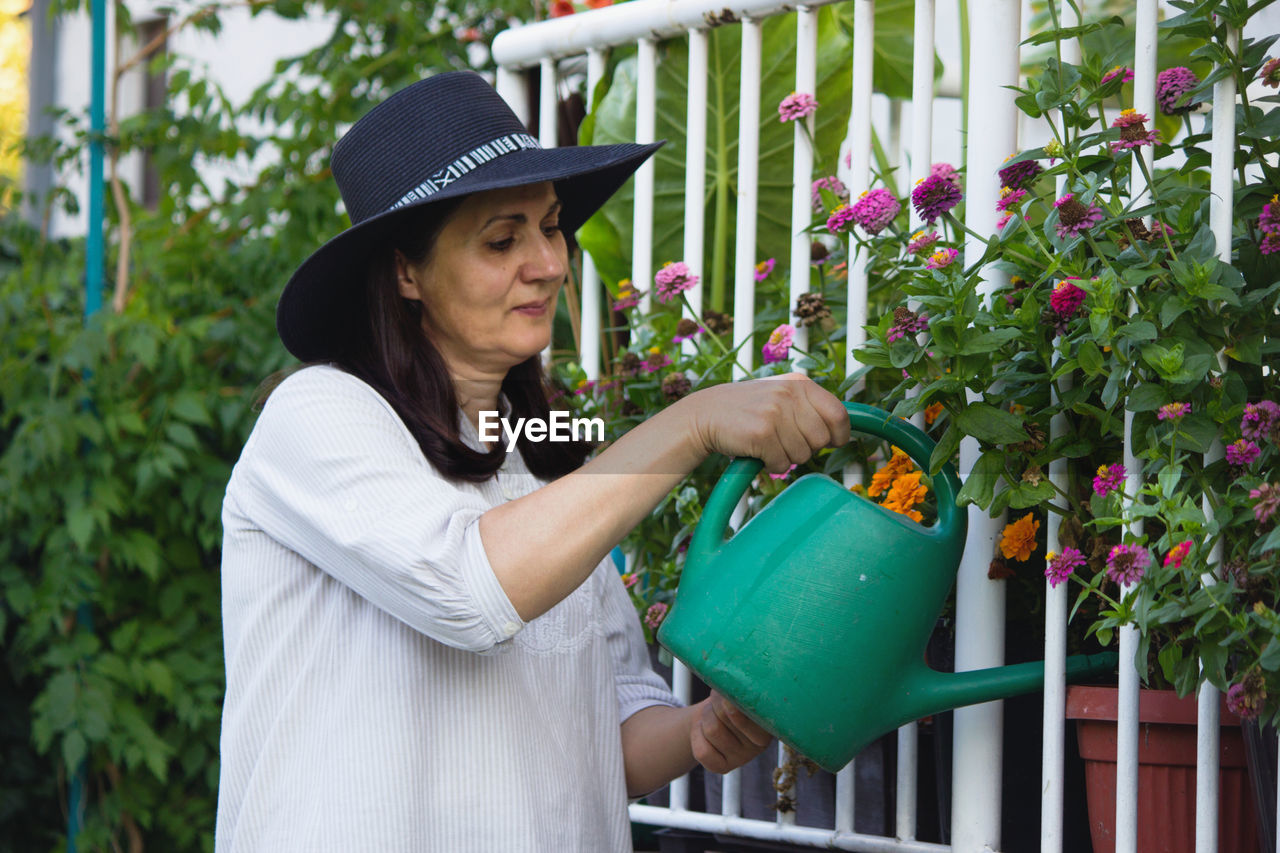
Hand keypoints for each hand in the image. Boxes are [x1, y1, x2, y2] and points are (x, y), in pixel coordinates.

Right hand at [679, 375, 850, 474]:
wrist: (705, 415)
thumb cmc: (747, 410)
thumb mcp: (780, 395)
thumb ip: (809, 406)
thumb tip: (843, 431)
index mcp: (800, 383)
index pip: (838, 414)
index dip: (839, 435)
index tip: (832, 442)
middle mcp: (790, 394)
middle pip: (821, 439)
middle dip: (807, 449)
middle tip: (786, 443)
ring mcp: (776, 412)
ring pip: (802, 454)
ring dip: (787, 458)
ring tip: (769, 445)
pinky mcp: (762, 433)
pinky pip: (782, 463)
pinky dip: (771, 464)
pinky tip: (758, 452)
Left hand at [689, 691, 773, 773]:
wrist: (713, 716)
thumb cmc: (729, 698)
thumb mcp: (738, 691)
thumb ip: (739, 691)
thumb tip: (729, 691)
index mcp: (769, 724)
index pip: (751, 709)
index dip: (733, 696)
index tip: (729, 689)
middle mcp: (758, 746)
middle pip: (726, 714)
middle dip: (717, 701)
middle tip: (718, 697)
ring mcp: (741, 759)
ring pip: (712, 730)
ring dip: (706, 715)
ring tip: (711, 712)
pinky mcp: (722, 768)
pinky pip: (702, 751)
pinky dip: (696, 734)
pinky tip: (703, 730)